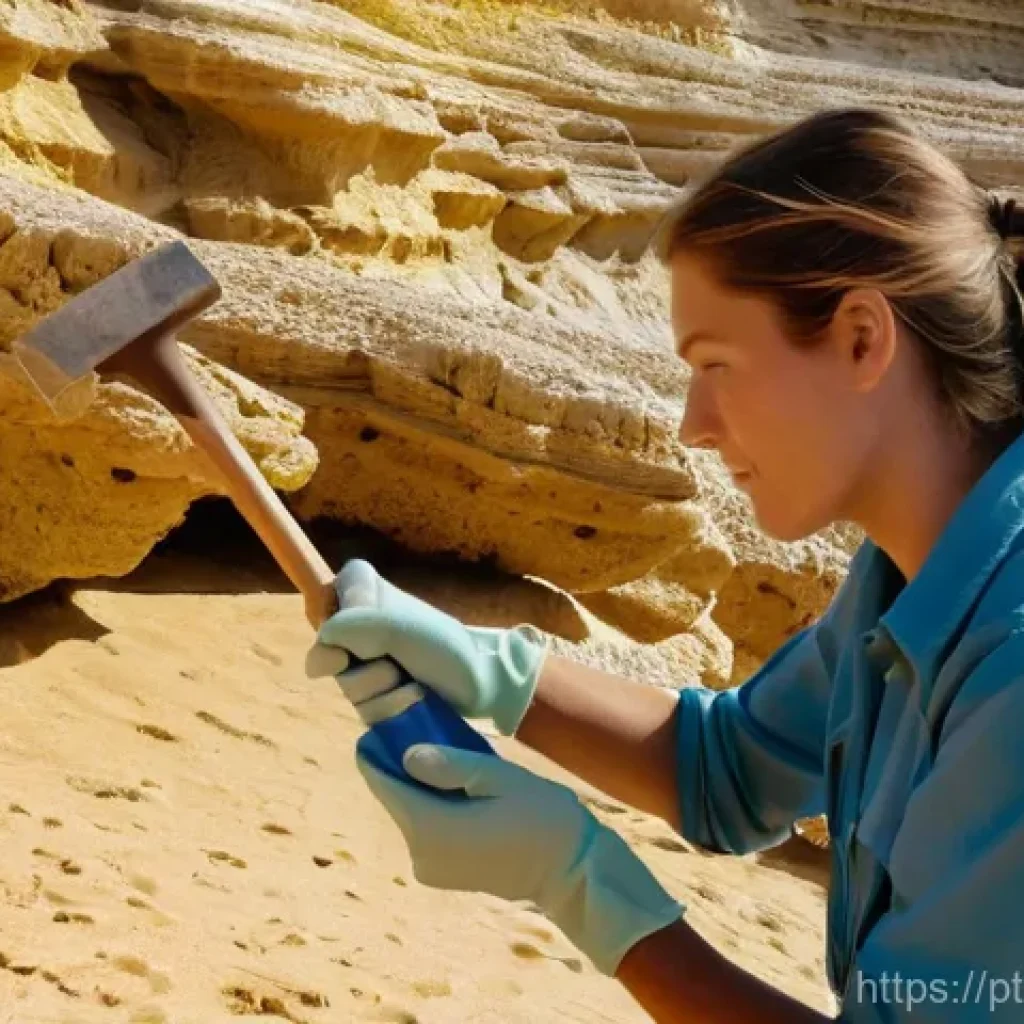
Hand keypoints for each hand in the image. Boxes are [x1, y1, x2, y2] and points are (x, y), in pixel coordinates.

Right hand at [312, 560, 548, 735]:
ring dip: (381, 690)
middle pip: (330, 649)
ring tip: (410, 685)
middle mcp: (363, 628)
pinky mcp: (378, 696)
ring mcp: (369, 663)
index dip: (338, 615)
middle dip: (364, 666)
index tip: (357, 630)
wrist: (481, 685)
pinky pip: (363, 709)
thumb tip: (317, 655)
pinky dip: (389, 709)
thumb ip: (350, 627)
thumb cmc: (443, 646)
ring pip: (347, 684)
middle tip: (393, 663)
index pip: (329, 591)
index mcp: (369, 594)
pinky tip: (410, 703)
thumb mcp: (396, 626)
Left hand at [356, 735, 682, 974]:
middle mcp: (419, 853)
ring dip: (420, 784)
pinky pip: (425, 828)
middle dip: (401, 764)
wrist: (569, 871)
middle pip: (396, 797)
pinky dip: (432, 805)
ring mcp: (428, 868)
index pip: (383, 783)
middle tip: (419, 728)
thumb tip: (406, 756)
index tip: (378, 725)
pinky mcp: (440, 873)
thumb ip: (450, 765)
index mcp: (429, 828)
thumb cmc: (540, 816)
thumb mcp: (497, 777)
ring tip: (442, 751)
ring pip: (410, 812)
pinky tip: (456, 784)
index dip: (376, 752)